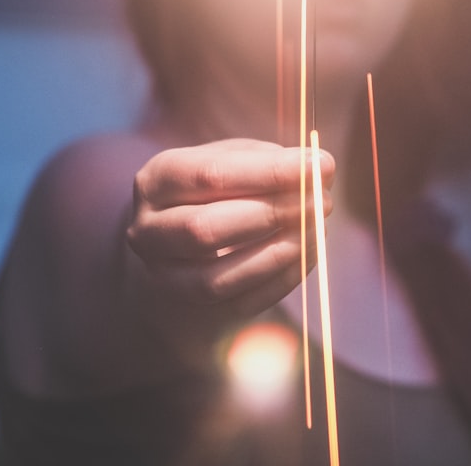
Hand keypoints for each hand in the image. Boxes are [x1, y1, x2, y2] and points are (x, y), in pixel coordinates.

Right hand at [127, 139, 333, 319]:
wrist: (181, 240)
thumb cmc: (216, 189)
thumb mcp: (232, 160)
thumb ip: (269, 161)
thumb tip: (317, 168)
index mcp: (156, 181)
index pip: (209, 176)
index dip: (268, 172)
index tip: (319, 165)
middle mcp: (148, 232)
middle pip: (205, 228)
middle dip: (271, 213)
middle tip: (322, 200)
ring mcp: (165, 277)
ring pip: (217, 276)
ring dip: (278, 251)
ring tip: (317, 227)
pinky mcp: (192, 309)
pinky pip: (239, 303)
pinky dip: (281, 280)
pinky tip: (309, 252)